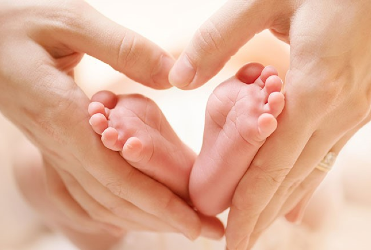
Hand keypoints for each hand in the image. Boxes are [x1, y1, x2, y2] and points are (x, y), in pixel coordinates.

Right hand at [0, 0, 222, 239]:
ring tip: (182, 223)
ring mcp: (56, 148)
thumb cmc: (20, 23)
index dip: (159, 204)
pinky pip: (87, 186)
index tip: (196, 222)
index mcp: (63, 116)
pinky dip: (118, 203)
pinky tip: (139, 208)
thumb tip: (172, 77)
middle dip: (162, 218)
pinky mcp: (58, 144)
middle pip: (114, 196)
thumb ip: (123, 48)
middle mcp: (59, 143)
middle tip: (205, 229)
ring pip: (101, 198)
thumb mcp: (71, 21)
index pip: (118, 176)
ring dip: (143, 215)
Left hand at [169, 0, 370, 248]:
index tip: (232, 241)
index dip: (250, 207)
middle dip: (263, 216)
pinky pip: (328, 151)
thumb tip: (179, 77)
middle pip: (293, 178)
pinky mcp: (360, 102)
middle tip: (238, 247)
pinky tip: (296, 194)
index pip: (273, 167)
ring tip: (260, 227)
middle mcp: (340, 109)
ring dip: (283, 201)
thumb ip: (219, 38)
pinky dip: (306, 177)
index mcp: (316, 88)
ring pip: (312, 169)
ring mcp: (355, 109)